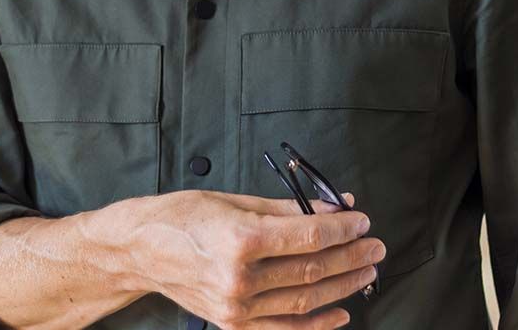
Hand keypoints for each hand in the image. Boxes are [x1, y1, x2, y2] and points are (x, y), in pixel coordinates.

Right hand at [130, 188, 384, 328]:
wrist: (142, 250)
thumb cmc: (185, 215)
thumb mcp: (236, 200)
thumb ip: (288, 208)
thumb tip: (333, 207)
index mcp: (241, 237)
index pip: (308, 236)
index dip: (342, 229)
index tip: (363, 220)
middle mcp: (240, 277)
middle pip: (312, 270)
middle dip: (350, 256)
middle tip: (376, 245)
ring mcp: (237, 307)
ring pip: (305, 301)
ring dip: (343, 286)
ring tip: (367, 270)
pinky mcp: (234, 325)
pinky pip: (286, 329)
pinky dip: (318, 324)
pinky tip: (342, 311)